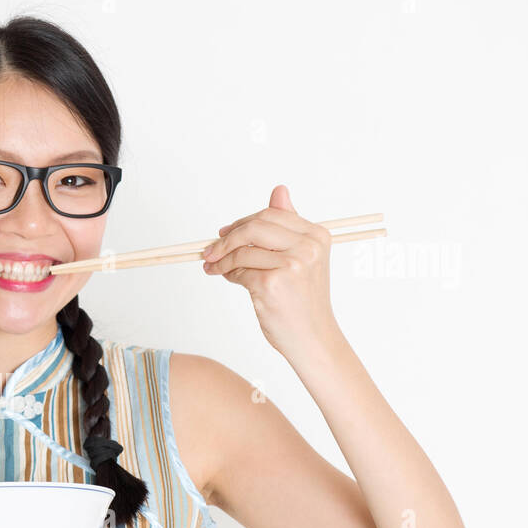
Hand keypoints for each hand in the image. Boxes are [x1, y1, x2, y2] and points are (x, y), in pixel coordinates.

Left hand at [201, 184, 341, 362]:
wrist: (312, 337)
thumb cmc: (304, 300)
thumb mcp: (302, 258)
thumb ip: (287, 226)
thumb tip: (278, 190)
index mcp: (317, 235)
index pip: (271, 215)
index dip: (243, 223)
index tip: (224, 233)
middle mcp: (307, 247)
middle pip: (254, 227)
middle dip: (227, 238)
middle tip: (211, 250)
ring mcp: (291, 265)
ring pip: (242, 251)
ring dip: (222, 260)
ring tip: (214, 268)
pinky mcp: (271, 284)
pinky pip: (239, 272)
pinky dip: (228, 275)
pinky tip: (227, 279)